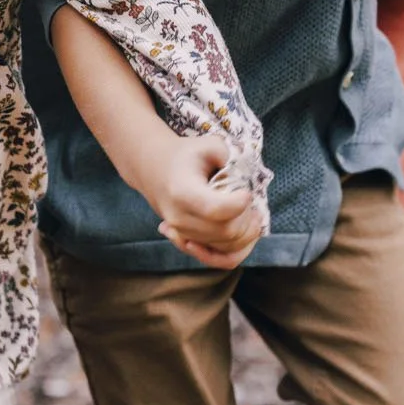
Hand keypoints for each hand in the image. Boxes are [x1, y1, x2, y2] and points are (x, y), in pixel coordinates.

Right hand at [150, 134, 262, 268]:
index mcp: (182, 192)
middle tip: (248, 199)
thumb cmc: (185, 156)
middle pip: (227, 232)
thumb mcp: (208, 145)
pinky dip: (239, 251)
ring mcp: (183, 234)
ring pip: (228, 247)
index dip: (240, 204)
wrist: (154, 170)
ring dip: (247, 232)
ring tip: (247, 212)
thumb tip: (249, 177)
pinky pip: (223, 260)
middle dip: (247, 218)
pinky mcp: (190, 243)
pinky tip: (241, 232)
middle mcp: (180, 218)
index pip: (216, 210)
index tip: (246, 191)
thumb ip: (230, 156)